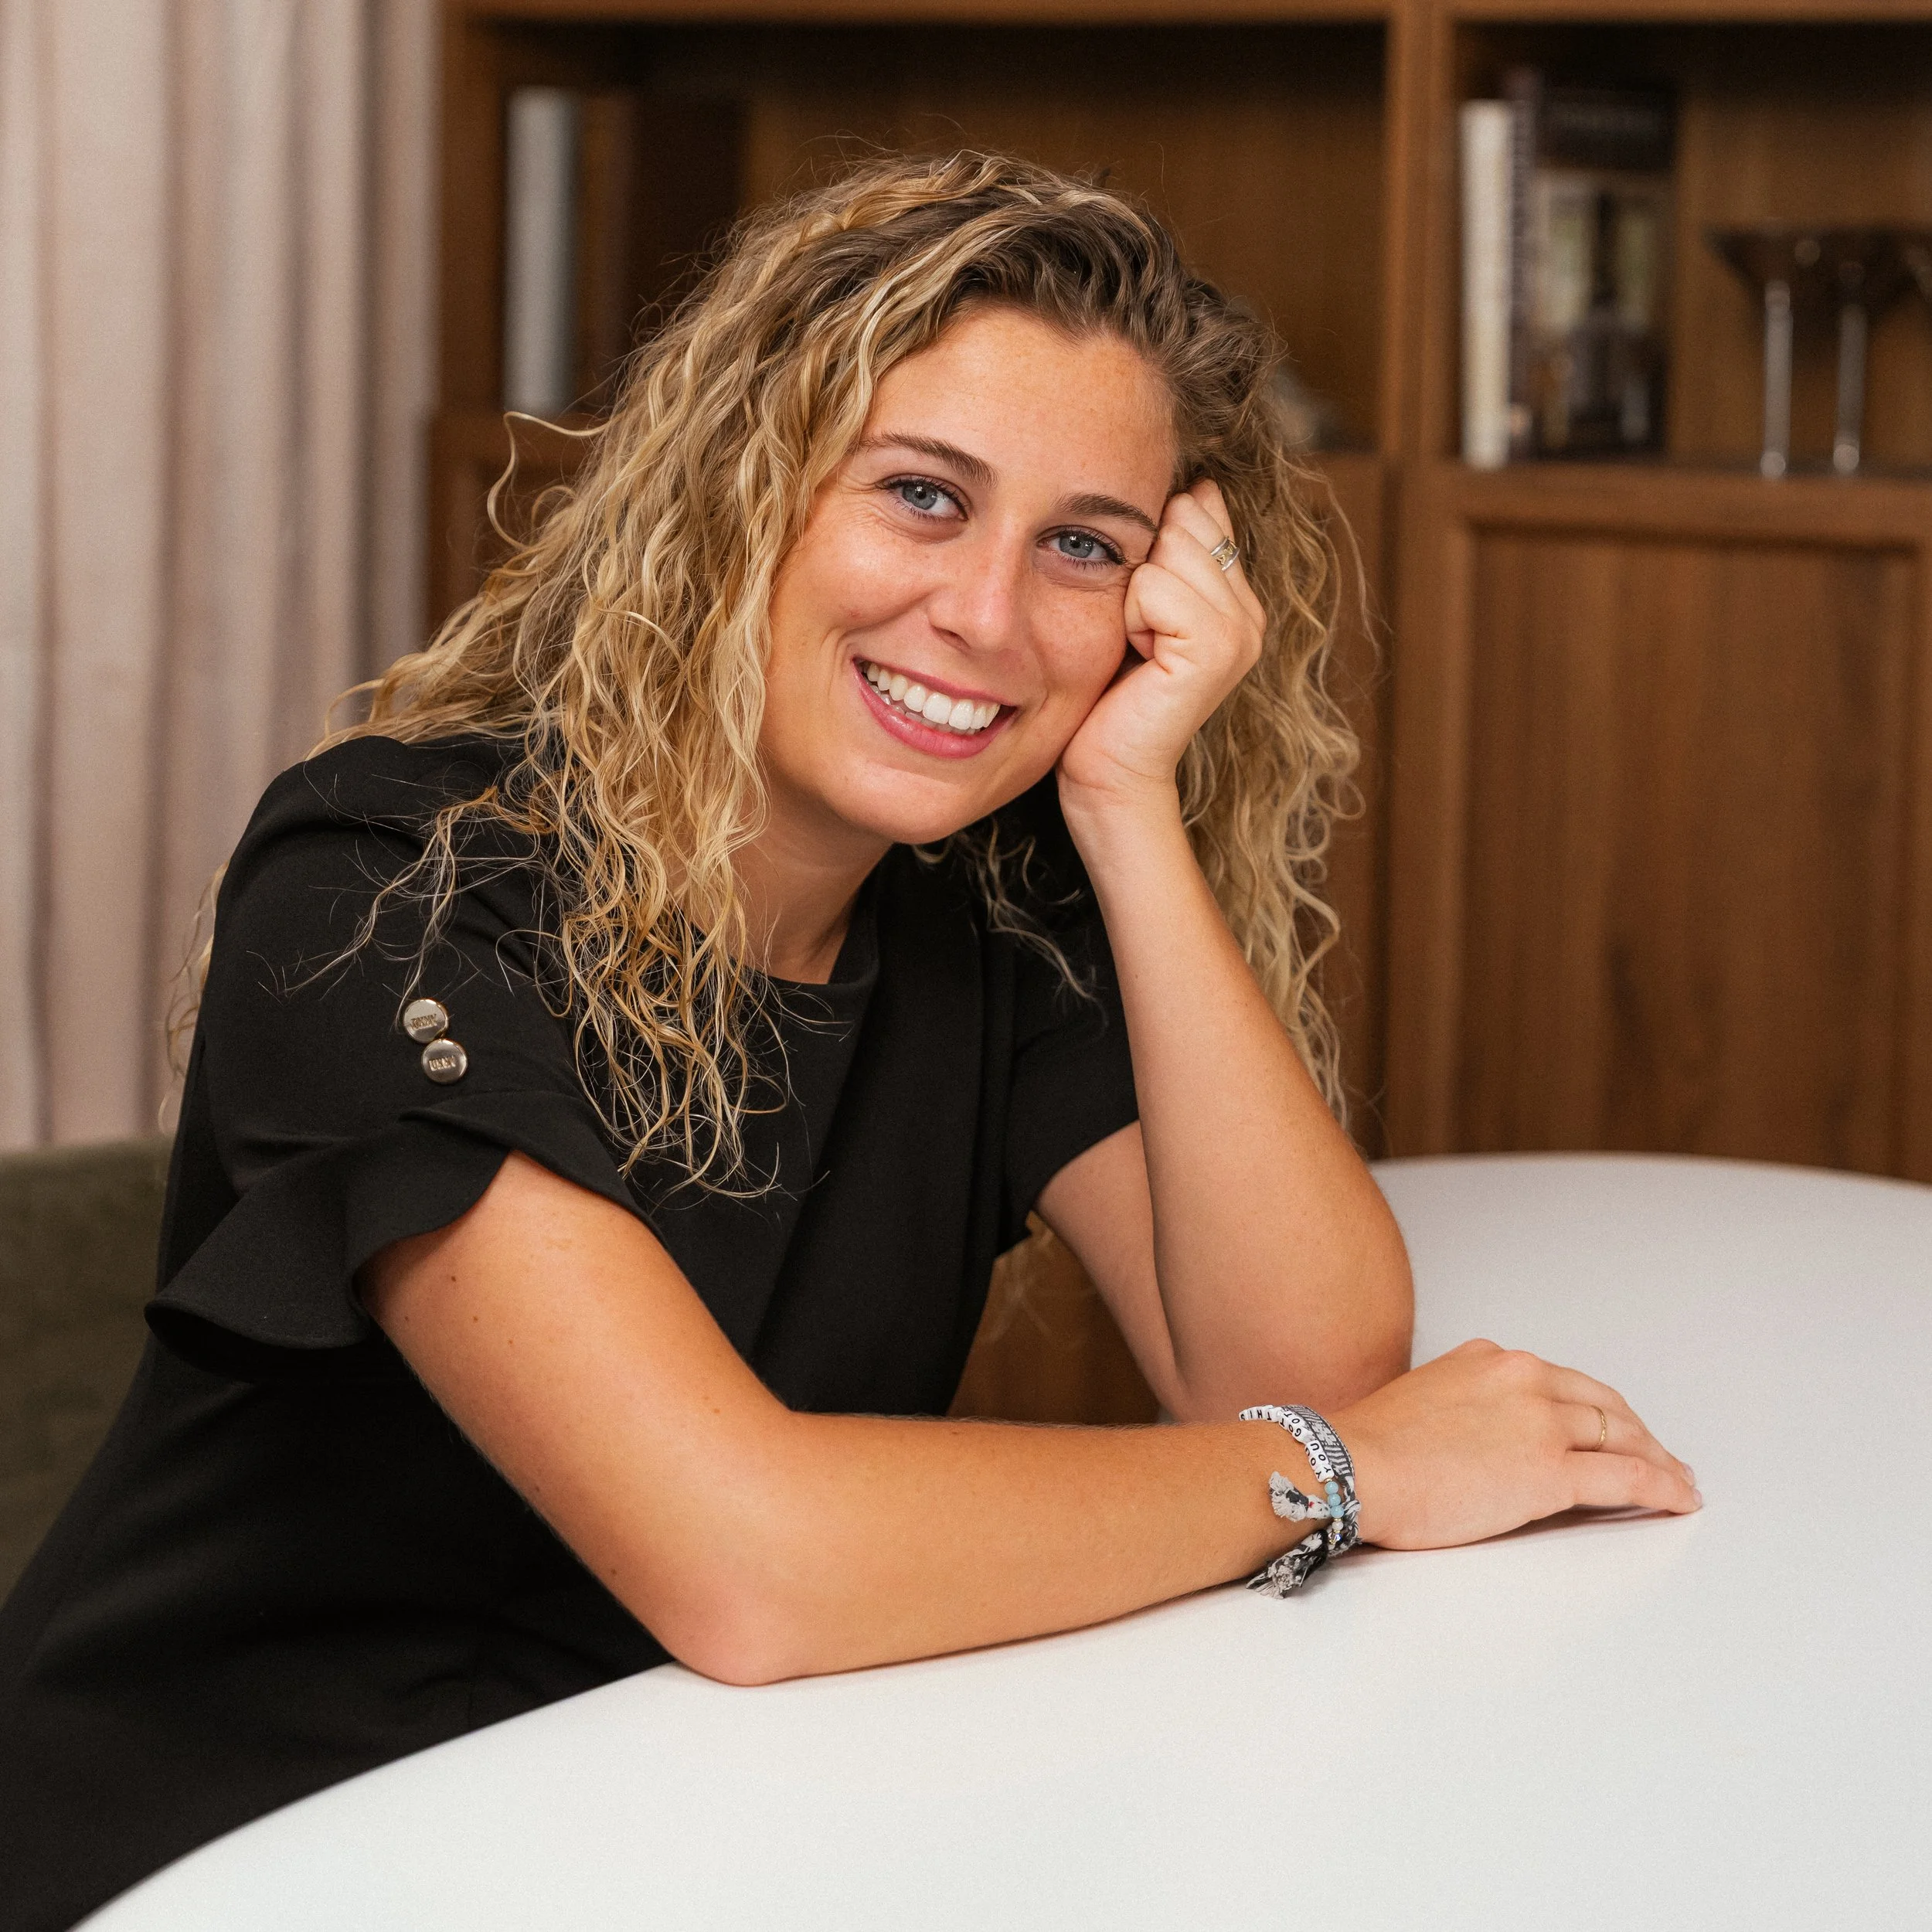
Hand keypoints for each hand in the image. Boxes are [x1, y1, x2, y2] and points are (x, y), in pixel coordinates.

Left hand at [1056, 479, 1265, 817]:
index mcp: (1237, 597)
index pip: (1200, 508)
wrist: (1108, 771)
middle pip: (1183, 519)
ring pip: (1168, 548)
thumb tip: (1195, 484)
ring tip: (1137, 645)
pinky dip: (1132, 616)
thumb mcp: (1137, 608)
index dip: (1151, 545)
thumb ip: (1170, 553)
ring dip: (1133, 594)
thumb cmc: (1107, 695)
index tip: (1140, 609)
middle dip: (1141, 566)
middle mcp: (1249, 611)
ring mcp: (1241, 629)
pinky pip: (1156, 585)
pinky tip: (1139, 657)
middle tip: (1136, 632)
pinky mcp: (1217, 647)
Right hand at [1330, 1339, 1700, 1548]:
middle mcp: (1523, 1378)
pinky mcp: (1551, 1470)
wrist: (1350, 1466)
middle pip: (1603, 1405)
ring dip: (1658, 1460)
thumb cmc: (1368, 1448)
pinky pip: (1625, 1477)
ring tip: (1678, 1481)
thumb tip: (1479, 1440)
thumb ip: (1463, 1407)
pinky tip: (1679, 1498)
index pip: (1562, 1383)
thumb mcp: (1422, 1400)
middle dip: (1637, 1432)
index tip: (1609, 1427)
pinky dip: (1661, 1487)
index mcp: (1490, 1360)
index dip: (1597, 1409)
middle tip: (1659, 1457)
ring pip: (1622, 1437)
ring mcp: (1541, 1422)